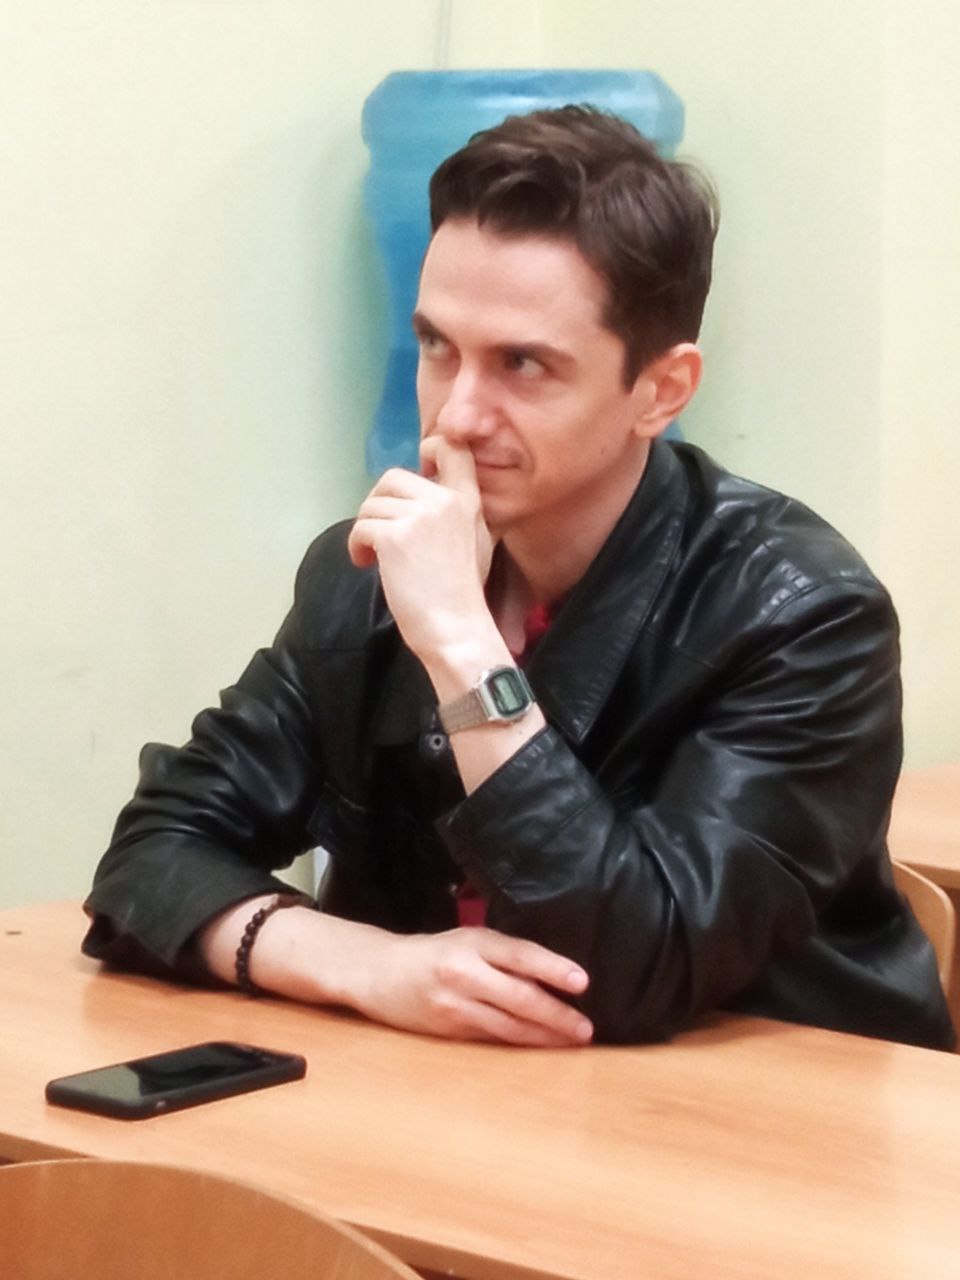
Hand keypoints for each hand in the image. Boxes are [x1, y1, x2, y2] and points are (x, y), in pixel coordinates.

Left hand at [347, 438, 496, 660]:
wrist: (456, 628)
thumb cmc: (463, 594)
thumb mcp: (475, 541)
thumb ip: (455, 512)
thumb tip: (423, 496)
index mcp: (467, 500)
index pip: (451, 447)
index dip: (428, 449)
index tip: (418, 473)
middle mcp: (444, 500)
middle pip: (393, 477)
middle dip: (379, 503)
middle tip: (381, 532)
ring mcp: (419, 516)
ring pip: (372, 504)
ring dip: (367, 530)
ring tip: (375, 556)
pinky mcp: (394, 537)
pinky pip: (361, 527)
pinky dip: (357, 546)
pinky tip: (367, 563)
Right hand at [352, 926, 592, 1047]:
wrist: (379, 973)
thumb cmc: (432, 953)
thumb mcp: (467, 941)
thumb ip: (503, 957)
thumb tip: (551, 979)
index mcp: (472, 943)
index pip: (520, 955)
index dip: (553, 968)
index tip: (582, 982)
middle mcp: (464, 973)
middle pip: (520, 997)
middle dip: (557, 1015)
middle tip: (586, 1028)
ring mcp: (455, 1006)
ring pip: (508, 1026)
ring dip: (543, 1036)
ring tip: (571, 1041)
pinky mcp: (448, 1031)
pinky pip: (491, 1039)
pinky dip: (518, 1043)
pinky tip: (538, 1046)